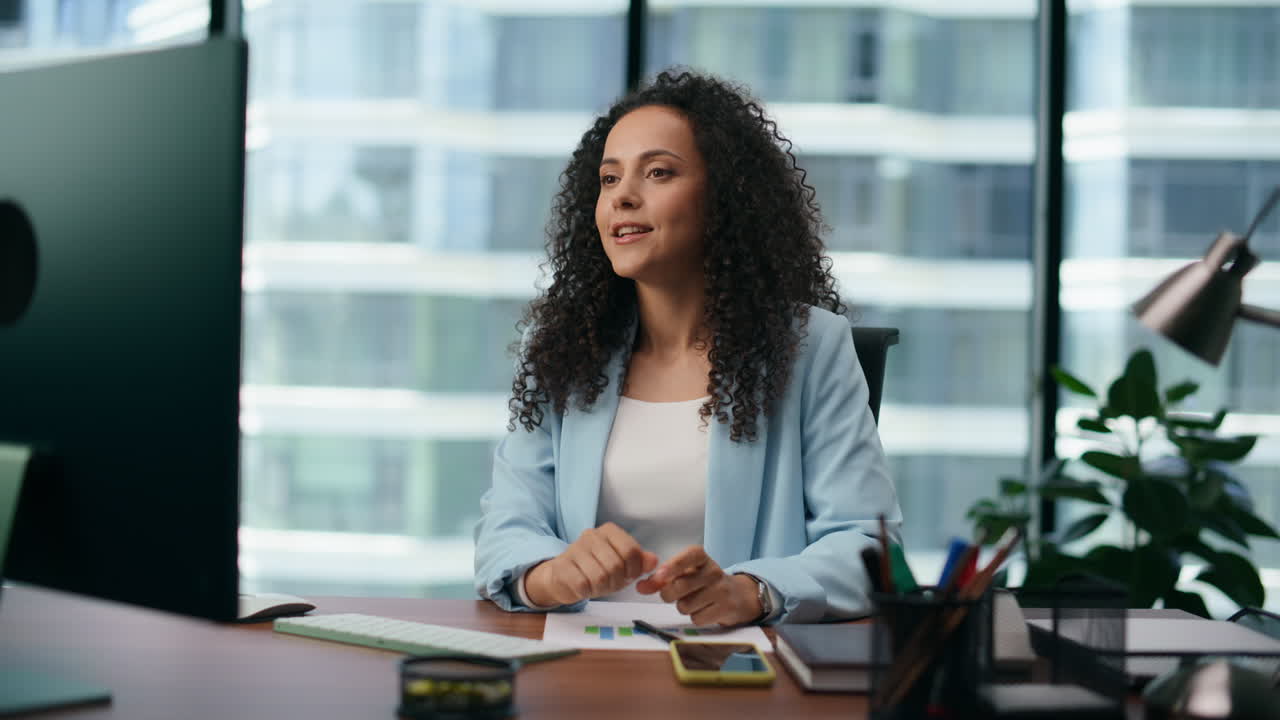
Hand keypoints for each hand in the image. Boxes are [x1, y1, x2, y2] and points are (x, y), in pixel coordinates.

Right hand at [524, 522, 657, 606]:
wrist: (562, 577)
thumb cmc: (595, 569)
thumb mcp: (621, 564)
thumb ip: (639, 561)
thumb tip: (653, 561)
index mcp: (609, 531)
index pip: (631, 550)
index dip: (634, 570)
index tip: (629, 576)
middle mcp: (591, 535)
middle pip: (616, 565)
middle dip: (617, 581)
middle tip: (611, 583)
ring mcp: (574, 549)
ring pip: (600, 577)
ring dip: (602, 588)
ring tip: (597, 585)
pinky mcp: (562, 566)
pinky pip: (583, 585)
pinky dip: (587, 592)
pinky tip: (584, 587)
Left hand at [635, 545, 761, 625]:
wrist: (737, 595)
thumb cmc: (703, 583)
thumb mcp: (684, 574)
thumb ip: (660, 579)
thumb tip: (640, 586)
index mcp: (701, 557)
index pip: (688, 556)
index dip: (673, 566)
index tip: (660, 575)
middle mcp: (713, 571)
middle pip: (679, 586)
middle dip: (668, 595)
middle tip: (673, 595)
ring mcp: (721, 589)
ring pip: (685, 605)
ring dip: (683, 607)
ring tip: (693, 601)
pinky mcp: (726, 608)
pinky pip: (697, 618)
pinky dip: (696, 617)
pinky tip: (704, 610)